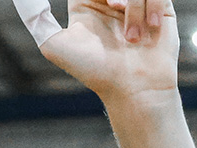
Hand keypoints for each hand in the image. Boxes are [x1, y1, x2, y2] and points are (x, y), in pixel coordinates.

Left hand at [22, 0, 176, 98]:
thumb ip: (35, 19)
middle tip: (112, 5)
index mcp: (85, 1)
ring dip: (132, 9)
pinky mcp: (161, 9)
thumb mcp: (53, 45)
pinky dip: (150, 9)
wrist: (134, 90)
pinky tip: (149, 32)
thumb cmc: (95, 72)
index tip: (93, 3)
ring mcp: (137, 3)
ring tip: (132, 38)